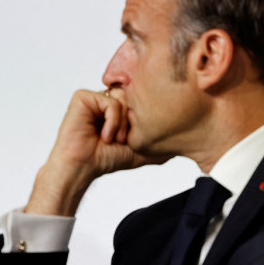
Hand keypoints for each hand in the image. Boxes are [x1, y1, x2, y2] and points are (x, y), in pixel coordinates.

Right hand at [26, 88, 163, 216]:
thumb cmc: (105, 160)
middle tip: (122, 140)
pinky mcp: (83, 97)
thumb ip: (158, 144)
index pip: (139, 102)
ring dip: (122, 125)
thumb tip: (180, 144)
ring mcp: (94, 98)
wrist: (83, 167)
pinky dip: (111, 122)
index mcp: (116, 109)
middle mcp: (105, 100)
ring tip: (112, 139)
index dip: (139, 121)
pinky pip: (110, 102)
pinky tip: (103, 135)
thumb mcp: (139, 151)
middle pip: (133, 98)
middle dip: (132, 124)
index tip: (129, 139)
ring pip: (123, 99)